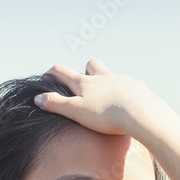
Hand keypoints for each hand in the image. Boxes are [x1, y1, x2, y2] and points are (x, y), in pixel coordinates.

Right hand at [34, 59, 168, 136]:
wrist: (140, 113)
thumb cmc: (106, 115)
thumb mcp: (76, 111)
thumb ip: (56, 104)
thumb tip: (38, 98)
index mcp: (85, 83)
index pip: (63, 71)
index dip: (52, 73)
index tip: (47, 77)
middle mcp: (103, 76)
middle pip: (92, 64)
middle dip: (86, 70)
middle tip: (86, 84)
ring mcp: (122, 80)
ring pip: (112, 74)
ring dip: (108, 81)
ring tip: (110, 98)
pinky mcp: (138, 87)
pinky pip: (131, 85)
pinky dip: (127, 92)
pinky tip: (129, 104)